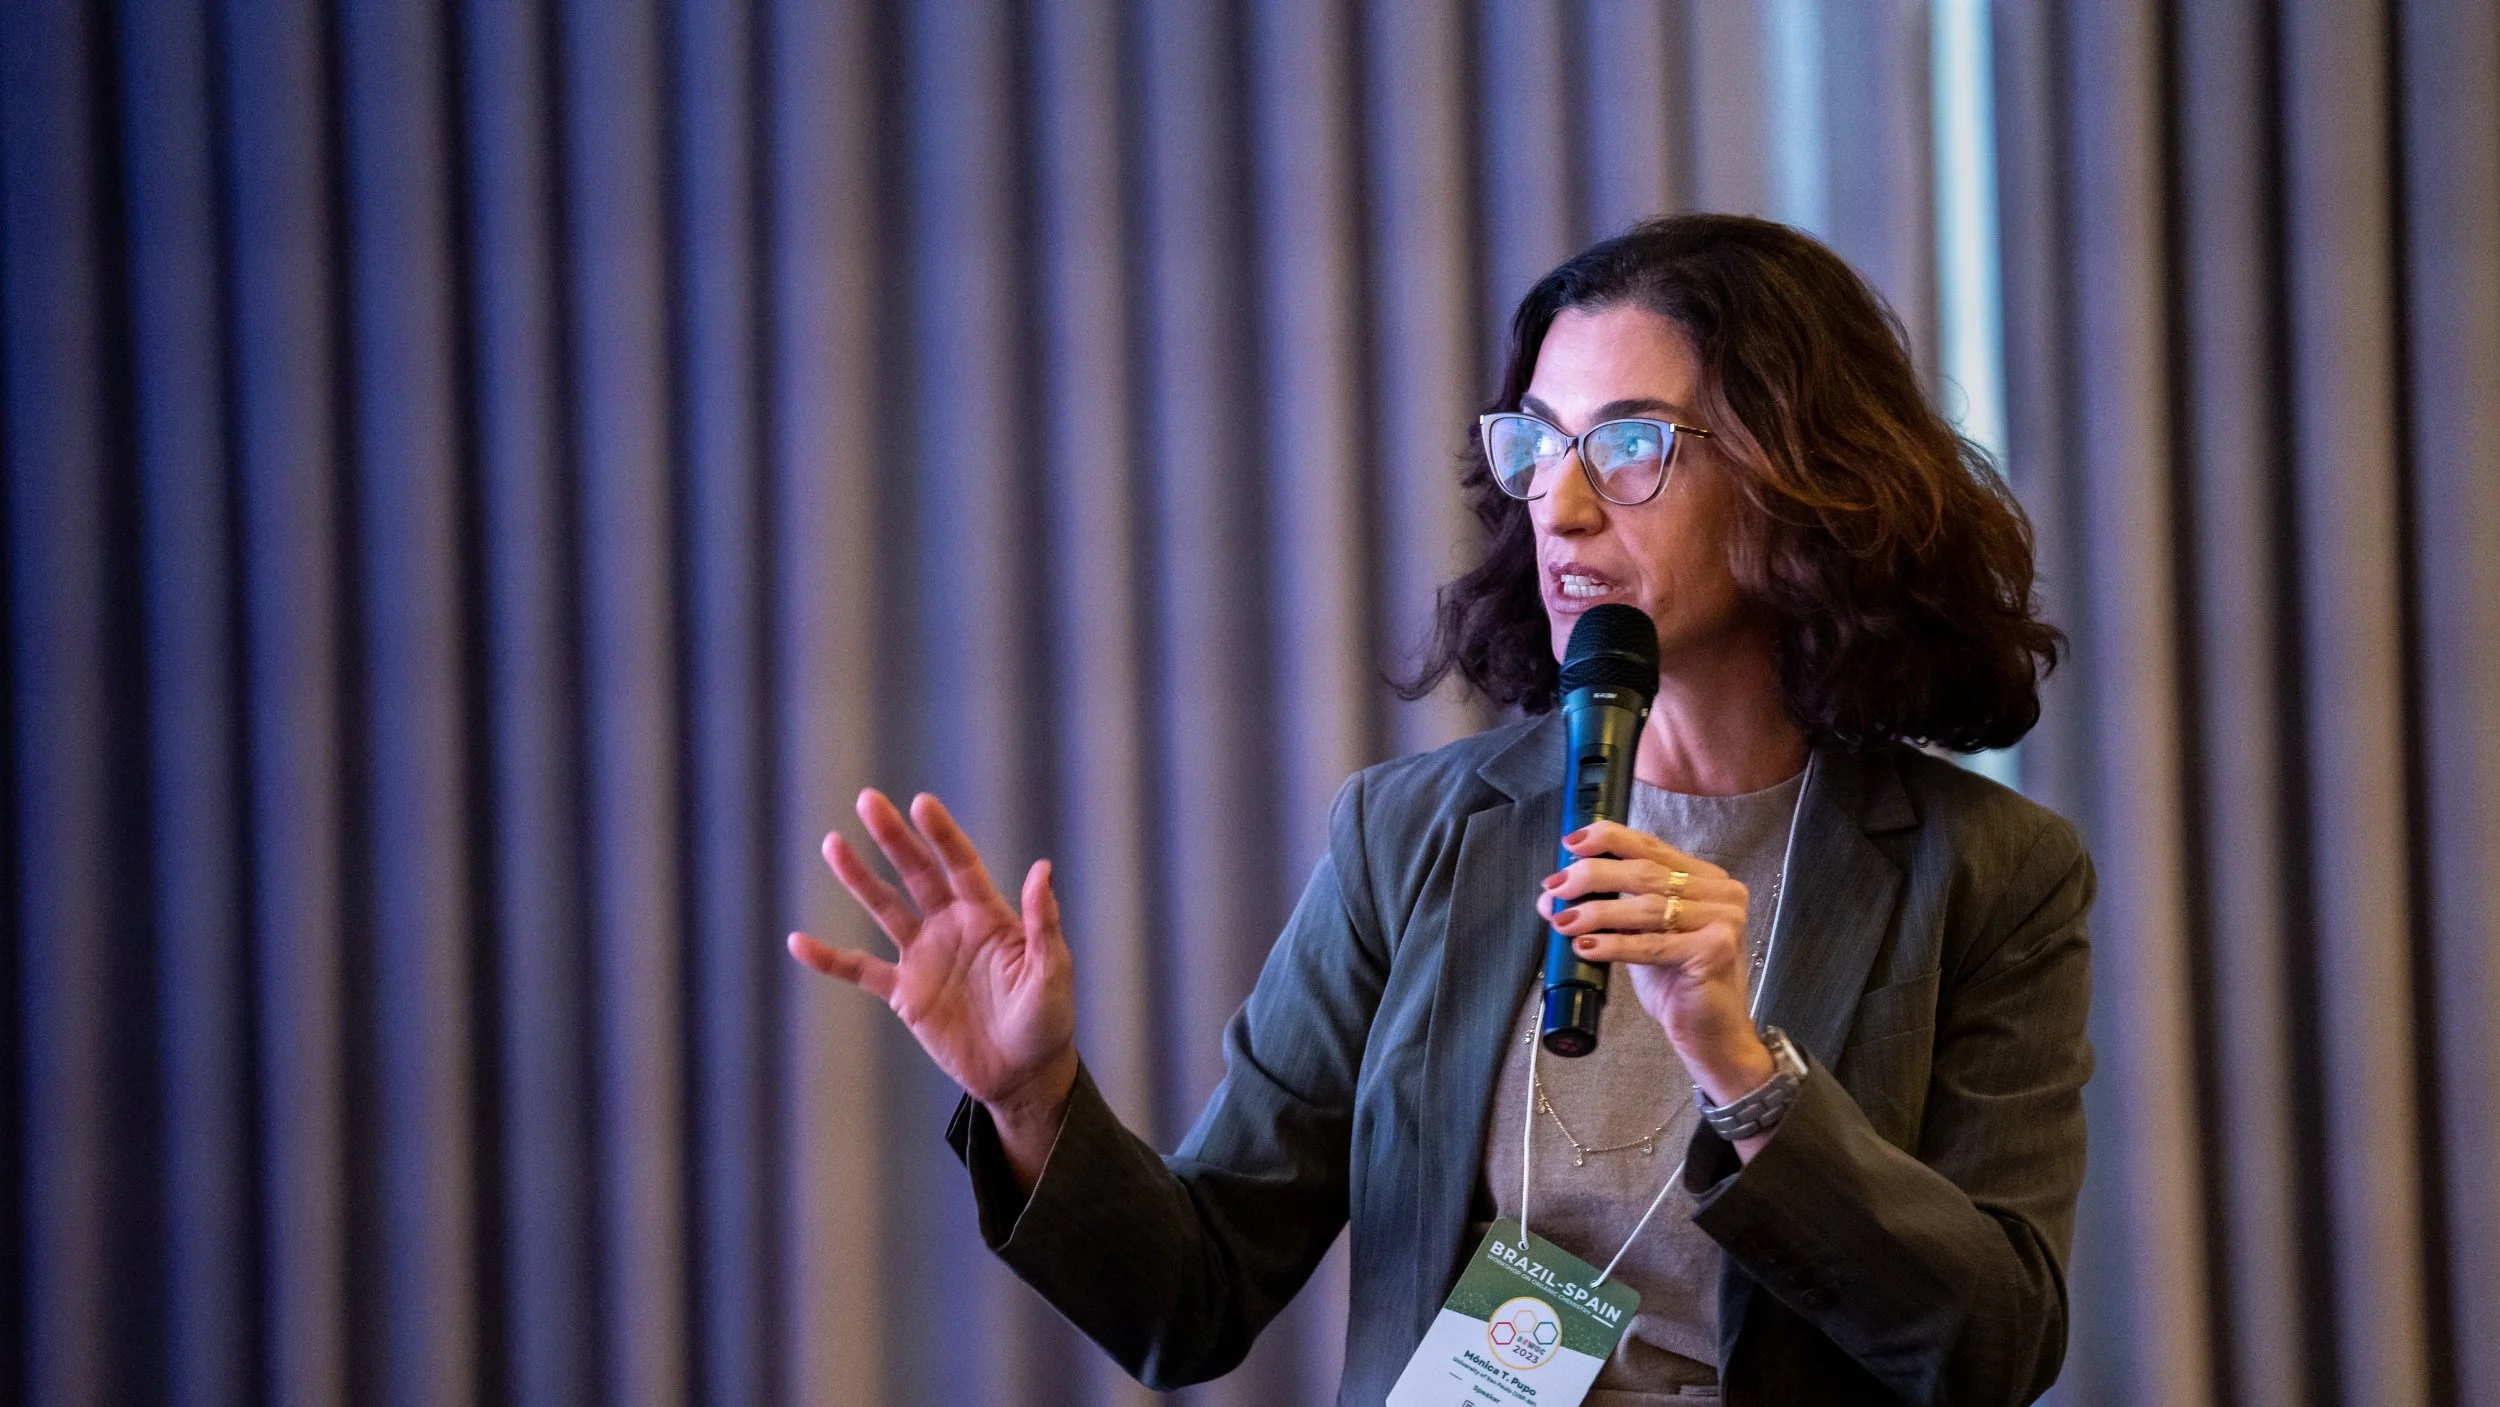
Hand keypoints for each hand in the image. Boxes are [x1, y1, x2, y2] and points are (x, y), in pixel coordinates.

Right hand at [789, 789, 1078, 1183]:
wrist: (1024, 1075)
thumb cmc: (1048, 1021)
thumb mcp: (1052, 973)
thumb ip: (1043, 923)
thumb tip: (1042, 868)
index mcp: (988, 916)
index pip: (960, 864)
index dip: (941, 835)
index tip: (921, 803)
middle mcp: (952, 927)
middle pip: (916, 874)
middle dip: (893, 838)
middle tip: (868, 800)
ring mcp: (925, 958)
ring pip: (885, 908)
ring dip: (859, 878)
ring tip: (832, 843)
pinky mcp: (905, 994)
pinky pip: (860, 971)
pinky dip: (829, 959)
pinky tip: (797, 942)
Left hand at [1537, 820, 1776, 1108]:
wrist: (1712, 1034)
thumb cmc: (1678, 983)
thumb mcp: (1639, 936)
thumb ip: (1607, 911)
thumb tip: (1553, 896)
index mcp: (1706, 879)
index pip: (1651, 847)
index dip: (1609, 839)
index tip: (1570, 842)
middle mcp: (1721, 893)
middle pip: (1645, 872)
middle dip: (1593, 875)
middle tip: (1556, 886)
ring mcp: (1723, 920)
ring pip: (1646, 906)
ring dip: (1596, 912)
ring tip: (1562, 920)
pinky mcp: (1715, 950)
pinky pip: (1653, 944)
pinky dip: (1615, 944)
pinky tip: (1586, 946)